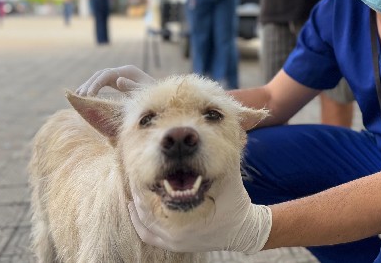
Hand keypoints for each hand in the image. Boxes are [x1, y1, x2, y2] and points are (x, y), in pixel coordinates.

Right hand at [76, 65, 154, 95]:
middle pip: (101, 74)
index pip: (107, 74)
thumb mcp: (145, 92)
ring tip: (78, 96)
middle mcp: (123, 71)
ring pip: (100, 77)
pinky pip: (103, 82)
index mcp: (129, 71)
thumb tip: (118, 80)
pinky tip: (85, 95)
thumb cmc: (155, 95)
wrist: (163, 97)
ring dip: (89, 85)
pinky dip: (94, 87)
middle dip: (89, 84)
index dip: (96, 84)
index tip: (88, 96)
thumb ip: (133, 87)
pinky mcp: (120, 82)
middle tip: (80, 96)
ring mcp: (121, 75)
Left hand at [127, 169, 271, 253]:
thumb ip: (218, 157)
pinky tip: (135, 208)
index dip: (145, 182)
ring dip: (137, 206)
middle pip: (144, 211)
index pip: (154, 199)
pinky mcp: (176, 245)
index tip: (140, 167)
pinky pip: (149, 236)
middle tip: (134, 173)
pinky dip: (140, 222)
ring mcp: (174, 243)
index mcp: (185, 219)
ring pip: (144, 224)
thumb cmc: (236, 203)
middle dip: (139, 190)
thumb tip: (205, 134)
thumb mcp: (228, 178)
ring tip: (135, 187)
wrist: (246, 229)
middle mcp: (175, 235)